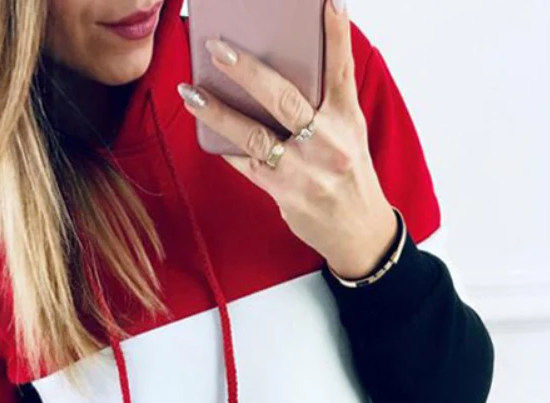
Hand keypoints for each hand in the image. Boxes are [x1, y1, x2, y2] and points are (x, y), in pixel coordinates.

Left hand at [176, 0, 398, 280]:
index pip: (340, 70)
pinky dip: (226, 146)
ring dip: (218, 111)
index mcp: (347, 120)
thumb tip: (278, 75)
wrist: (359, 231)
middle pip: (283, 99)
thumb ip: (324, 105)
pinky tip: (205, 128)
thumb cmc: (348, 175)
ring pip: (253, 135)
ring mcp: (305, 170)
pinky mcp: (286, 193)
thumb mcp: (349, 134)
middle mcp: (328, 142)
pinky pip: (246, 165)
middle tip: (217, 47)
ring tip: (190, 92)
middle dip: (247, 71)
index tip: (327, 1)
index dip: (335, 34)